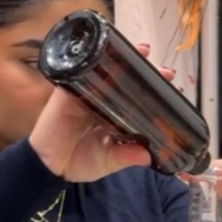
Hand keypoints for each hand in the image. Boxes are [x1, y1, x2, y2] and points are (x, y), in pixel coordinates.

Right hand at [30, 44, 174, 182]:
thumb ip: (126, 157)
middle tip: (165, 71)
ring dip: (123, 60)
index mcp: (111, 114)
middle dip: (144, 72)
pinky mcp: (66, 94)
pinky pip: (78, 74)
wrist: (50, 168)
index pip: (133, 97)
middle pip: (122, 80)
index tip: (170, 84)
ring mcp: (83, 95)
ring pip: (104, 72)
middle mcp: (99, 101)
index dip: (150, 89)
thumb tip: (148, 156)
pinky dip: (91, 62)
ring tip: (144, 52)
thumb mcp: (108, 161)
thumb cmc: (77, 162)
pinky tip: (106, 53)